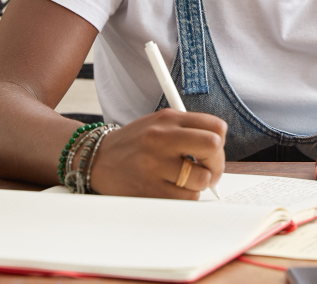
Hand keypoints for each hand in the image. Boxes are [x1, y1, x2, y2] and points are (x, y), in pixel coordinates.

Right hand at [87, 109, 226, 198]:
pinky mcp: (149, 188)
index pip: (215, 126)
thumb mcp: (158, 124)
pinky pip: (185, 198)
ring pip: (201, 179)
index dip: (220, 142)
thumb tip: (218, 149)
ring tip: (184, 182)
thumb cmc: (134, 144)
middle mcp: (162, 138)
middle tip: (209, 171)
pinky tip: (171, 189)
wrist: (96, 159)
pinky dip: (184, 197)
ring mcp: (155, 164)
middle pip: (213, 147)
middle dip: (217, 164)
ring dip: (198, 185)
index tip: (213, 151)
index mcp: (168, 119)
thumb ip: (187, 130)